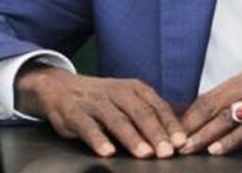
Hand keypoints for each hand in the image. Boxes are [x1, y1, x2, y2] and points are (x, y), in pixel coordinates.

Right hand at [14, 65, 184, 158]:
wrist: (60, 87)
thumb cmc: (102, 100)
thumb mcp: (127, 100)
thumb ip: (148, 115)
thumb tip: (175, 139)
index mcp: (135, 89)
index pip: (157, 107)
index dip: (170, 125)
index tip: (181, 142)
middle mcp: (117, 92)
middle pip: (141, 113)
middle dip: (156, 134)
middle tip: (167, 152)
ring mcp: (96, 102)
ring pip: (117, 120)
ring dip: (132, 138)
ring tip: (144, 153)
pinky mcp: (75, 113)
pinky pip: (88, 127)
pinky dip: (99, 140)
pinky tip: (107, 152)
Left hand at [179, 71, 241, 155]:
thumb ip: (239, 112)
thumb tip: (210, 129)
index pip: (208, 98)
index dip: (189, 118)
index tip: (173, 135)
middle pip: (213, 105)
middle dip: (191, 127)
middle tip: (174, 145)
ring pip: (228, 116)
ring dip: (206, 134)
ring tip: (190, 149)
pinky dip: (233, 140)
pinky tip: (220, 149)